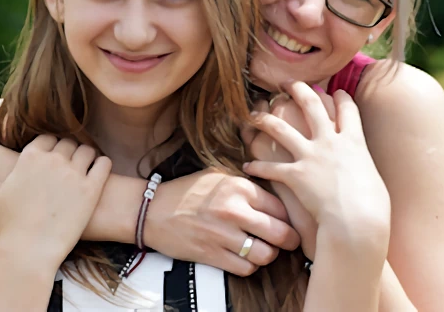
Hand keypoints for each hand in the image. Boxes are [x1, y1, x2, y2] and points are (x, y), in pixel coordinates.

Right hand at [0, 134, 111, 267]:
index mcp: (30, 157)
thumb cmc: (4, 226)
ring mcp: (75, 173)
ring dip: (85, 156)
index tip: (49, 159)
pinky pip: (104, 163)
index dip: (48, 147)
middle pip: (67, 142)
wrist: (28, 253)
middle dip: (66, 151)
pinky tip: (96, 173)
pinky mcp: (92, 189)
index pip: (46, 138)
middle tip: (65, 167)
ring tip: (82, 169)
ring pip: (87, 150)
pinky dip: (102, 164)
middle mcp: (54, 160)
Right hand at [144, 168, 300, 275]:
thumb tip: (276, 194)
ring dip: (269, 255)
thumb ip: (247, 184)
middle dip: (289, 240)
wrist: (153, 211)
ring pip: (266, 255)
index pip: (281, 207)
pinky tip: (245, 257)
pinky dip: (250, 266)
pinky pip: (246, 268)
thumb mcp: (218, 175)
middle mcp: (234, 210)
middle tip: (290, 241)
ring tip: (265, 249)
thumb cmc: (187, 192)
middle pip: (281, 233)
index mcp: (239, 187)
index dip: (288, 217)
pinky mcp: (212, 255)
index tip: (289, 221)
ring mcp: (223, 235)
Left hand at [244, 82, 390, 257]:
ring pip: (281, 129)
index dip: (340, 97)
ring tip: (254, 115)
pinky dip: (257, 167)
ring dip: (265, 120)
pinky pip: (271, 167)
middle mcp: (331, 142)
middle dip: (298, 89)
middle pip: (311, 106)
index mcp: (355, 141)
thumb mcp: (374, 179)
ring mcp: (311, 156)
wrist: (358, 223)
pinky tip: (247, 166)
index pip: (347, 109)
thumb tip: (363, 170)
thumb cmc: (374, 209)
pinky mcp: (296, 175)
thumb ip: (364, 167)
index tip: (333, 91)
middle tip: (286, 83)